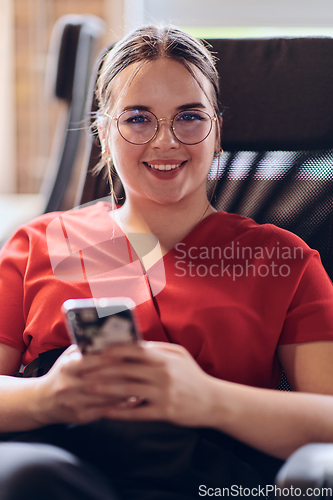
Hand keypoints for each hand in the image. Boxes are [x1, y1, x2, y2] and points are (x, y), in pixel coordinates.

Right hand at [35, 345, 136, 425]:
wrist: (42, 401)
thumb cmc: (62, 373)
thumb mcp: (69, 357)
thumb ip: (87, 348)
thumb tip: (111, 337)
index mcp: (68, 367)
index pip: (95, 360)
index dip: (115, 356)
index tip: (132, 353)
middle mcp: (70, 385)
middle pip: (104, 379)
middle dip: (126, 373)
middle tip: (144, 369)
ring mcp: (75, 403)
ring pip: (108, 396)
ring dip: (128, 390)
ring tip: (144, 383)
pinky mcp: (81, 417)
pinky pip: (106, 410)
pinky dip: (122, 405)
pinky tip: (135, 399)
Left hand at [83, 341, 216, 427]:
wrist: (214, 401)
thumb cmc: (193, 377)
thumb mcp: (179, 356)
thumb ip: (157, 349)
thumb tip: (134, 344)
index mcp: (164, 357)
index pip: (134, 350)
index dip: (113, 350)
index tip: (95, 351)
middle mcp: (163, 373)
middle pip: (126, 369)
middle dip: (101, 369)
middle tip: (82, 370)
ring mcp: (163, 393)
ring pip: (128, 389)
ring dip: (105, 389)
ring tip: (87, 388)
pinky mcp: (165, 412)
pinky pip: (137, 412)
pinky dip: (119, 412)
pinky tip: (105, 412)